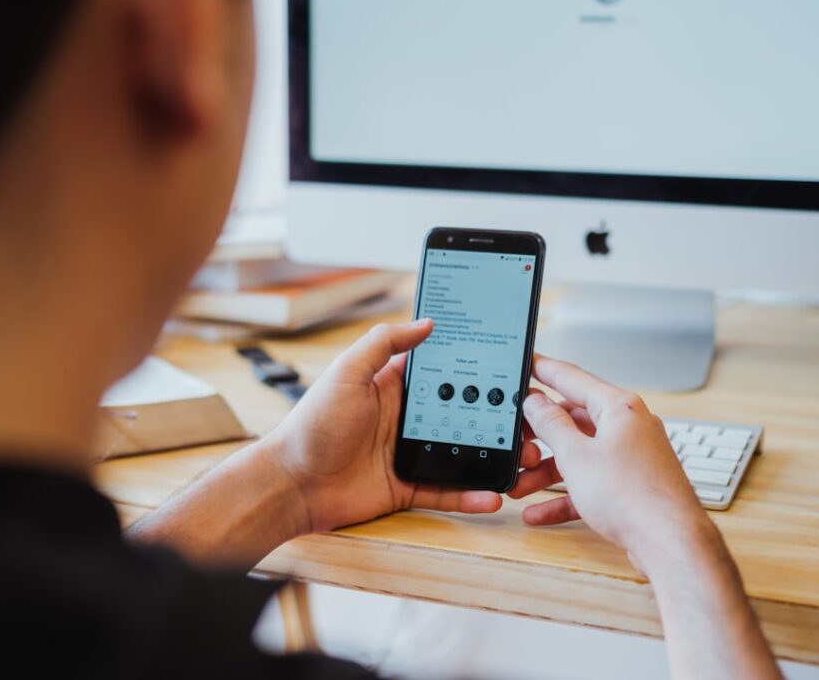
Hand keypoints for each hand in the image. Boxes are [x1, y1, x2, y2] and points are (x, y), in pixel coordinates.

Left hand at [264, 319, 534, 533]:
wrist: (290, 483)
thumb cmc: (311, 425)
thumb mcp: (346, 373)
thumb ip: (384, 343)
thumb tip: (426, 322)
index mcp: (393, 386)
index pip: (441, 371)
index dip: (472, 366)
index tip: (506, 363)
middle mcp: (404, 418)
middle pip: (460, 412)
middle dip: (494, 414)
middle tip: (528, 415)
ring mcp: (407, 453)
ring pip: (460, 452)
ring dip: (490, 456)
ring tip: (521, 457)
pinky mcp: (406, 487)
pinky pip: (446, 490)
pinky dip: (470, 495)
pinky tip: (492, 495)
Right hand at [510, 354, 715, 569]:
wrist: (670, 544)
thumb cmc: (634, 497)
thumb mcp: (575, 456)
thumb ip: (551, 425)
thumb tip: (536, 402)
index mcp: (619, 408)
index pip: (573, 378)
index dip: (544, 370)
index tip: (528, 363)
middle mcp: (629, 427)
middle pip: (573, 421)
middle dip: (539, 437)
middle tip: (515, 441)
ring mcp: (632, 457)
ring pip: (580, 455)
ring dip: (547, 471)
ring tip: (520, 486)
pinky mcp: (631, 486)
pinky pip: (590, 483)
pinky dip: (565, 494)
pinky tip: (540, 511)